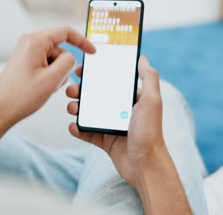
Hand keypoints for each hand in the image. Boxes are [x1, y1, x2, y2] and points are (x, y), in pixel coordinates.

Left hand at [0, 27, 95, 128]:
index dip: (83, 41)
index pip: (66, 32)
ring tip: (45, 87)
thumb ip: (68, 62)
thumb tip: (72, 56)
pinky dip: (49, 75)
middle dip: (64, 66)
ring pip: (54, 58)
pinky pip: (46, 64)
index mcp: (35, 41)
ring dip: (56, 73)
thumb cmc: (21, 96)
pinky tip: (41, 88)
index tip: (93, 51)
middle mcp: (29, 42)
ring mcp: (26, 52)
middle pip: (60, 48)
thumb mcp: (52, 79)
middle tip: (55, 83)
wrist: (0, 110)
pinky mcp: (25, 61)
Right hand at [66, 56, 164, 187]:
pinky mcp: (105, 141)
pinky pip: (87, 132)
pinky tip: (73, 126)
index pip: (111, 81)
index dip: (96, 74)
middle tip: (70, 90)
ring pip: (89, 113)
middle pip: (96, 96)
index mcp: (131, 99)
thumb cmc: (150, 132)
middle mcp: (121, 111)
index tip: (81, 69)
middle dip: (81, 91)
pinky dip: (78, 129)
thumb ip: (149, 78)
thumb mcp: (152, 101)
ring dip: (77, 108)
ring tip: (71, 108)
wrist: (145, 165)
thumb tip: (142, 58)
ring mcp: (112, 126)